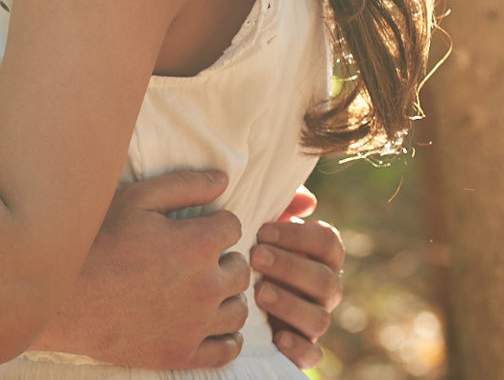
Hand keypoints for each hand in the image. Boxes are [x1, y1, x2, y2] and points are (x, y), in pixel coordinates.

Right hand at [40, 170, 249, 368]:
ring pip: (238, 310)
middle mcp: (206, 285)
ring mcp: (197, 324)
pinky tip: (211, 326)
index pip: (233, 227)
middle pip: (240, 269)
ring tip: (202, 289)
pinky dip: (227, 338)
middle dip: (224, 259)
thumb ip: (183, 185)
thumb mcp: (135, 200)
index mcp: (197, 244)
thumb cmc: (96, 243)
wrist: (64, 297)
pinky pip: (226, 349)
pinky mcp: (184, 353)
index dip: (215, 223)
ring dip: (227, 296)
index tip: (197, 228)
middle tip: (196, 259)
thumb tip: (223, 178)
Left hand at [250, 188, 345, 366]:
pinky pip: (312, 353)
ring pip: (319, 318)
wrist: (225, 290)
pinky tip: (277, 335)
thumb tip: (307, 199)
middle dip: (290, 267)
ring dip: (290, 304)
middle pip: (325, 280)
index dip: (299, 236)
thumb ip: (281, 207)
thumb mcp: (260, 226)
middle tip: (255, 257)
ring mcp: (313, 318)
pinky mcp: (301, 346)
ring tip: (259, 292)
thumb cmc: (250, 248)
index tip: (263, 231)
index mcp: (318, 256)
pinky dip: (299, 347)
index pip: (329, 243)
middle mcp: (323, 289)